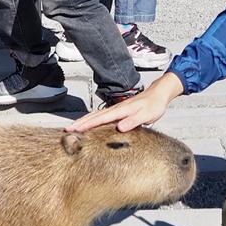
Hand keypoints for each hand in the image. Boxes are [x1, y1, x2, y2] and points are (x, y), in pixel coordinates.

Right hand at [66, 72, 183, 132]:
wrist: (159, 94)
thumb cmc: (154, 105)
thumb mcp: (147, 115)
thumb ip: (133, 121)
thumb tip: (119, 127)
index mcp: (121, 110)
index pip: (100, 119)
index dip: (87, 125)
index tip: (75, 129)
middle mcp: (116, 109)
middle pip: (94, 116)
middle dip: (80, 123)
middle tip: (67, 130)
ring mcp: (116, 110)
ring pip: (96, 116)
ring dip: (84, 121)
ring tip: (73, 128)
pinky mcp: (119, 112)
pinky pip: (102, 117)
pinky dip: (93, 120)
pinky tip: (89, 125)